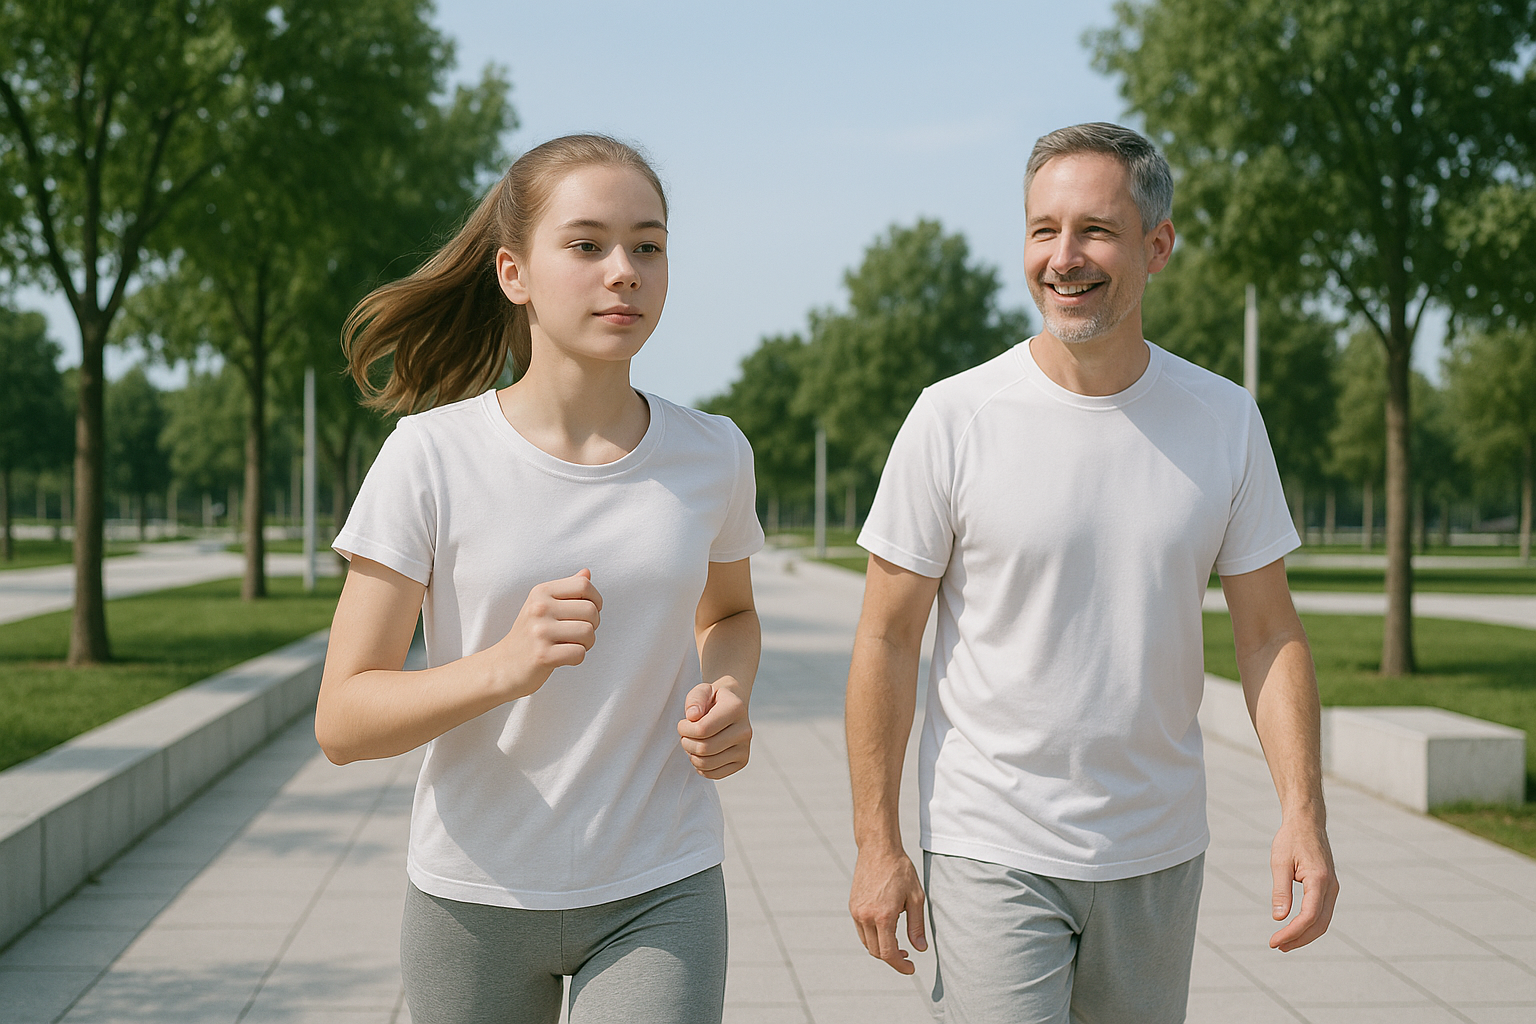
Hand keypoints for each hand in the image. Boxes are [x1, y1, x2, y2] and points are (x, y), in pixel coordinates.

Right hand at [493, 569, 601, 697]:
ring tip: (570, 645)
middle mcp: (539, 608)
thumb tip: (587, 573)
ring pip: (588, 632)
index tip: (586, 613)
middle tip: (578, 634)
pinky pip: (579, 653)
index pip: (584, 585)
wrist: (503, 666)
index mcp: (541, 592)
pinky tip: (563, 657)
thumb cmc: (529, 634)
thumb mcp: (542, 605)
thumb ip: (567, 589)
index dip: (595, 600)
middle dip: (592, 625)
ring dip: (586, 643)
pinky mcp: (543, 655)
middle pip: (590, 610)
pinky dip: (577, 658)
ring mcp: (540, 631)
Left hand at [677, 679, 751, 778]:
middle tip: (685, 735)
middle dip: (686, 743)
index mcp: (736, 708)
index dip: (684, 729)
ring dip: (692, 755)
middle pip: (704, 749)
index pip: (703, 729)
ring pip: (707, 764)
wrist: (731, 707)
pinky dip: (700, 767)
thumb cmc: (713, 699)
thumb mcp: (702, 691)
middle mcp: (745, 730)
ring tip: (692, 743)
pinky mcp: (742, 762)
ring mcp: (745, 748)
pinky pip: (713, 774)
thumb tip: (693, 716)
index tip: (683, 723)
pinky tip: (701, 754)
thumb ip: (695, 699)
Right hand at [850, 848, 926, 973]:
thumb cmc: (900, 870)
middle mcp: (866, 916)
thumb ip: (917, 926)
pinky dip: (873, 937)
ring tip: (898, 945)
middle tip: (908, 956)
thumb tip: (920, 949)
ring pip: (867, 943)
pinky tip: (886, 930)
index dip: (900, 965)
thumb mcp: (916, 898)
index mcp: (883, 916)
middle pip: (876, 952)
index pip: (888, 953)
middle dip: (892, 958)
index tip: (911, 968)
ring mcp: (856, 911)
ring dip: (882, 949)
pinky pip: (861, 931)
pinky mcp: (853, 906)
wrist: (878, 849)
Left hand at [1268, 815, 1338, 950]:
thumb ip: (1280, 891)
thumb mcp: (1280, 862)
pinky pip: (1322, 913)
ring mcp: (1332, 888)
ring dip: (1305, 935)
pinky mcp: (1329, 888)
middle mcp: (1331, 887)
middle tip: (1277, 946)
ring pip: (1323, 921)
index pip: (1308, 916)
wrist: (1307, 823)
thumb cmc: (1291, 839)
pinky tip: (1295, 929)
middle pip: (1319, 924)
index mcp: (1319, 880)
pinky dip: (1310, 925)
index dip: (1292, 932)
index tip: (1274, 941)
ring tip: (1284, 942)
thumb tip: (1279, 918)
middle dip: (1299, 939)